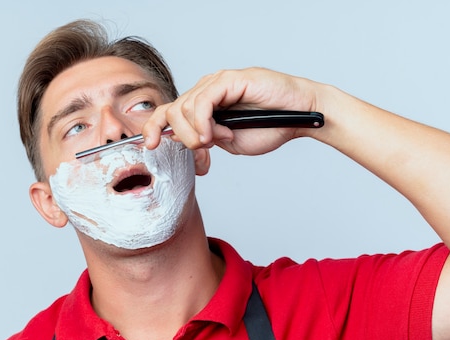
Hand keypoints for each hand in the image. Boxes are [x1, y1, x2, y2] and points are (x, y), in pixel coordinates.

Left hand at [142, 67, 321, 154]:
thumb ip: (205, 139)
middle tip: (201, 149)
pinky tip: (212, 133)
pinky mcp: (230, 80)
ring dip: (195, 132)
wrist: (299, 117)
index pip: (168, 113)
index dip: (153, 128)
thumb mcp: (229, 142)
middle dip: (180, 136)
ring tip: (215, 140)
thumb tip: (181, 138)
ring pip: (184, 107)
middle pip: (172, 111)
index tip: (150, 147)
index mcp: (204, 106)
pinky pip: (203, 101)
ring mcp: (217, 83)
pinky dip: (202, 121)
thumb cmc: (270, 127)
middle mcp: (207, 91)